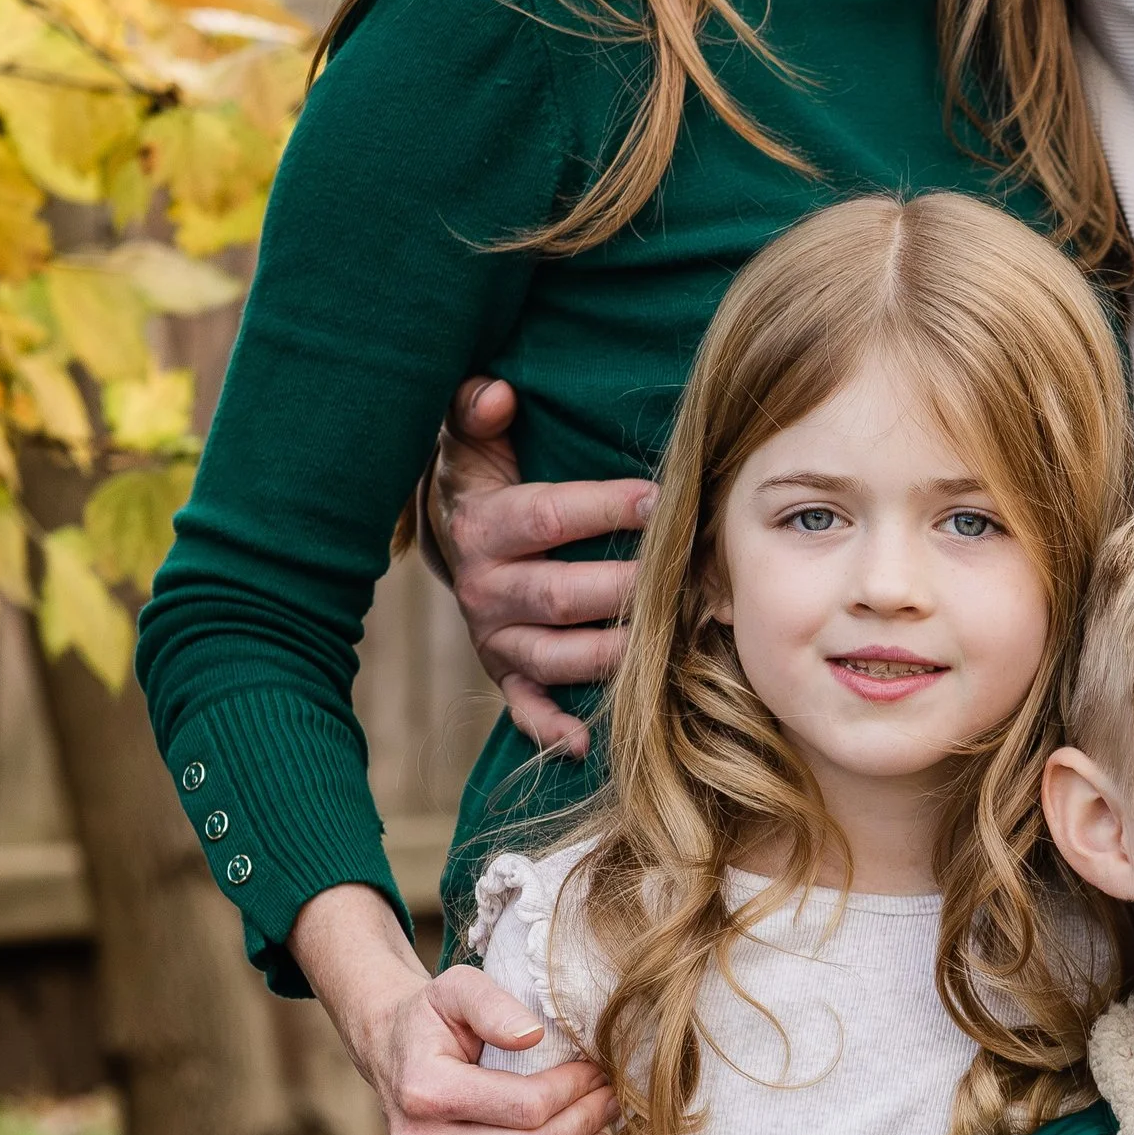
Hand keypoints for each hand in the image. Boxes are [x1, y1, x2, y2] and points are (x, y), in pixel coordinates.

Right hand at [290, 886, 613, 1134]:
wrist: (393, 1050)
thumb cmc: (435, 1019)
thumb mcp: (459, 989)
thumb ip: (494, 1006)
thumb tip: (534, 1036)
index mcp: (426, 1090)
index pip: (525, 1106)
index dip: (574, 1091)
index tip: (598, 1072)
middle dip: (583, 1126)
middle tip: (610, 1102)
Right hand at [431, 376, 655, 761]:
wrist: (448, 534)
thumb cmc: (484, 478)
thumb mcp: (472, 437)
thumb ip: (477, 410)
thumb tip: (496, 393)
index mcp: (480, 528)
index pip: (545, 519)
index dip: (601, 509)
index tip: (657, 498)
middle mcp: (483, 589)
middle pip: (560, 595)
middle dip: (624, 588)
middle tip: (684, 578)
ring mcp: (494, 638)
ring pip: (556, 655)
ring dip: (612, 656)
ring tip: (670, 646)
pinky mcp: (504, 672)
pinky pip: (525, 707)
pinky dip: (552, 727)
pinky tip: (587, 741)